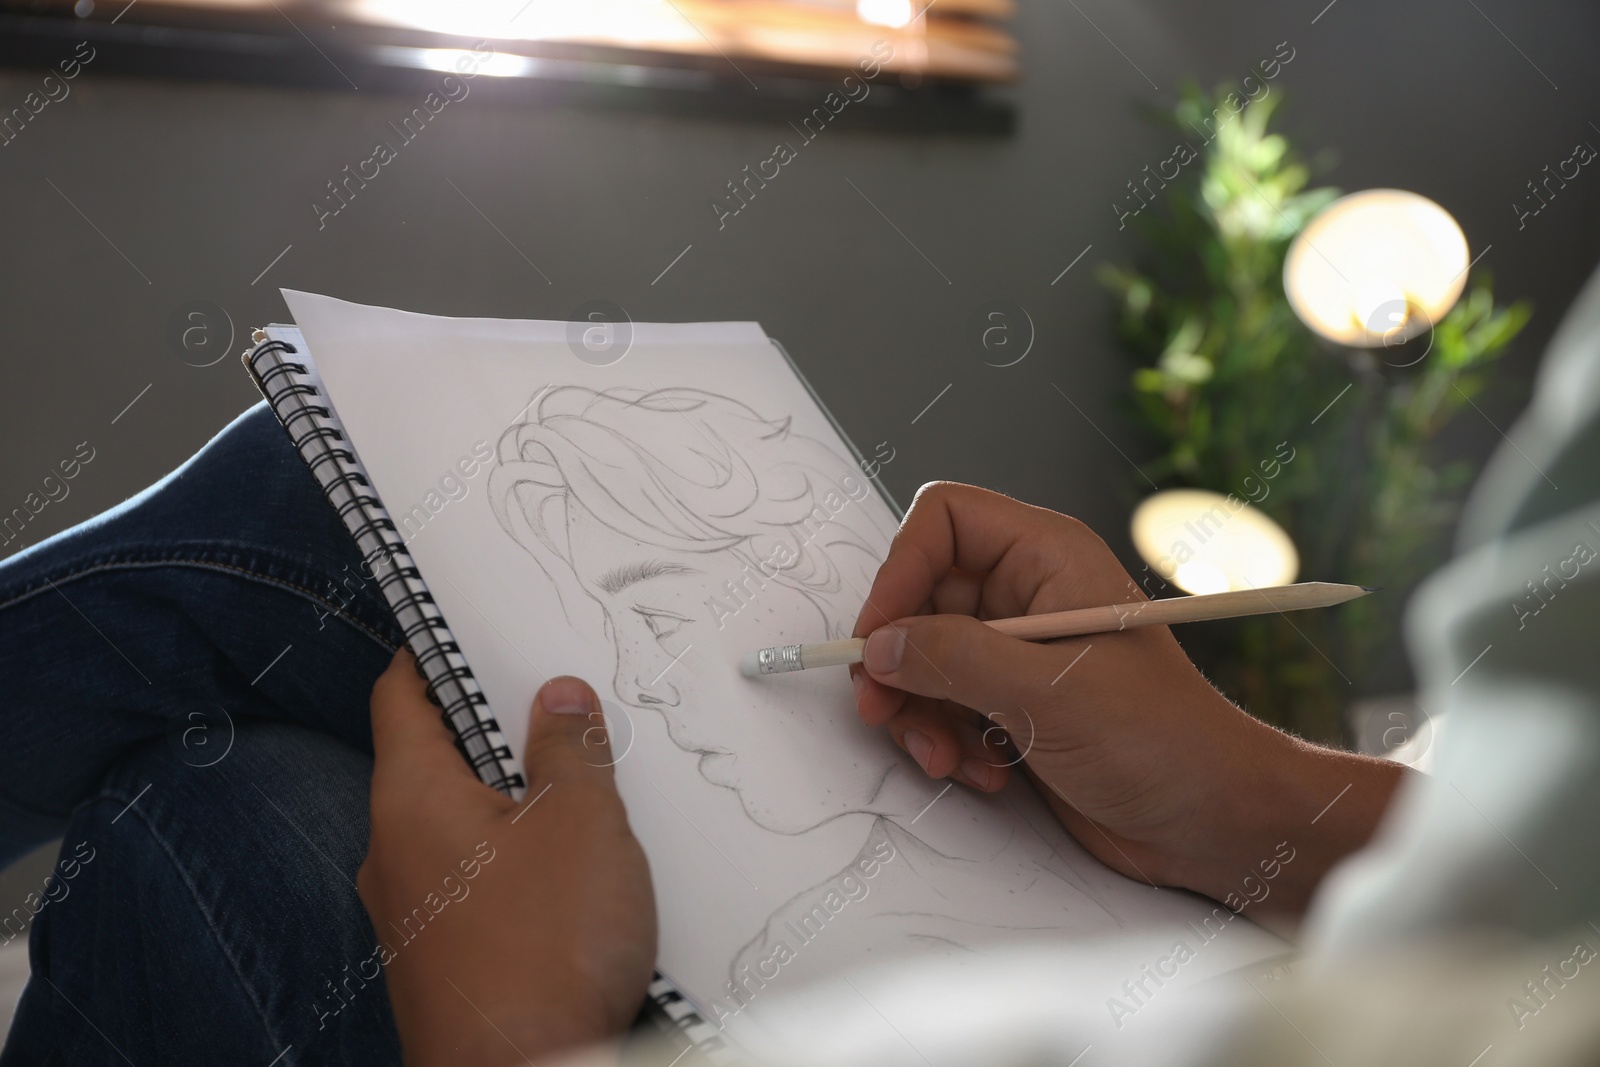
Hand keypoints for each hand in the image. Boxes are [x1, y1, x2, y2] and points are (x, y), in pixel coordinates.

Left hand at [359, 652, 655, 1065]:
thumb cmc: (543, 953)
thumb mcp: (582, 825)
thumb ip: (570, 750)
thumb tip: (559, 698)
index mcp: (411, 798)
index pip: (399, 697)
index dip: (430, 654)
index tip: (461, 628)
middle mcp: (392, 852)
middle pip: (430, 759)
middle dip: (490, 729)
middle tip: (552, 704)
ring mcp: (409, 914)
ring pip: (453, 825)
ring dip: (506, 799)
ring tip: (576, 789)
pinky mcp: (437, 960)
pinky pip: (467, 882)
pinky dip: (507, 859)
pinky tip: (566, 874)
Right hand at [851, 483, 1404, 922]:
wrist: (1213, 819)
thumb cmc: (1165, 741)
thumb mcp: (1049, 694)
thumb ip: (955, 662)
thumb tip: (883, 647)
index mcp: (1049, 557)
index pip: (945, 521)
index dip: (900, 570)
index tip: (879, 636)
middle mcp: (1028, 594)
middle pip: (920, 596)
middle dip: (901, 659)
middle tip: (884, 707)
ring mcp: (1019, 651)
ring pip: (923, 658)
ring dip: (920, 712)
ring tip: (946, 755)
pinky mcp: (1014, 703)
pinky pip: (944, 704)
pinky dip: (946, 739)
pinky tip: (982, 770)